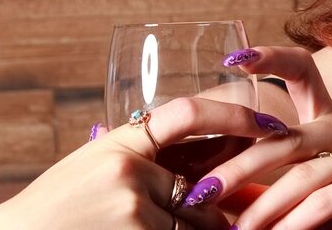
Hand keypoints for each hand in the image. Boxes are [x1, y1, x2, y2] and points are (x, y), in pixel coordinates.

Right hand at [0, 98, 290, 229]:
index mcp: (119, 142)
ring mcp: (133, 210)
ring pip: (198, 223)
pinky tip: (147, 228)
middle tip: (228, 205)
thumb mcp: (100, 168)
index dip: (235, 114)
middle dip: (220, 200)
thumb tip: (220, 171)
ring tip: (164, 222)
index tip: (270, 123)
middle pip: (204, 184)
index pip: (189, 113)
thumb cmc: (61, 208)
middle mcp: (128, 171)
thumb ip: (151, 161)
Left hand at [191, 46, 331, 229]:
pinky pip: (326, 198)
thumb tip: (203, 185)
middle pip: (288, 136)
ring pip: (304, 173)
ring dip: (263, 208)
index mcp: (331, 124)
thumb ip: (257, 188)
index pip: (304, 73)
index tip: (233, 58)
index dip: (272, 59)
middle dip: (239, 168)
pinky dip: (294, 222)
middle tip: (202, 193)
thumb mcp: (288, 204)